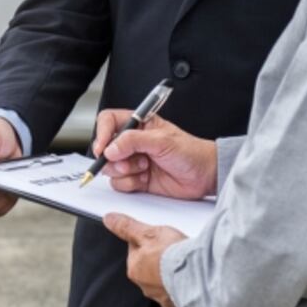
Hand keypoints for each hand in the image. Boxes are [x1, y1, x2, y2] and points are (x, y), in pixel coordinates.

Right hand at [92, 109, 217, 198]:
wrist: (205, 176)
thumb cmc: (191, 152)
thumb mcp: (162, 141)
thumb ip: (133, 141)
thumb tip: (111, 148)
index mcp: (138, 124)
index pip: (108, 122)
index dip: (102, 134)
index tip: (103, 149)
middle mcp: (132, 142)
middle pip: (105, 149)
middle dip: (115, 159)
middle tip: (132, 161)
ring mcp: (132, 161)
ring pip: (110, 168)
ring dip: (125, 172)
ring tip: (144, 168)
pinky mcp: (135, 178)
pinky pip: (119, 183)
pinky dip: (131, 184)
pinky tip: (146, 179)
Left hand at [103, 213, 185, 306]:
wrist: (199, 277)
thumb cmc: (173, 256)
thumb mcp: (148, 233)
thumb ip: (127, 227)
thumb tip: (109, 220)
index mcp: (134, 270)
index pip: (135, 250)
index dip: (147, 240)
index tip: (157, 237)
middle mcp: (145, 287)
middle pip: (149, 266)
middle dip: (159, 257)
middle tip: (172, 248)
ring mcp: (162, 297)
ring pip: (163, 279)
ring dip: (170, 272)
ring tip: (183, 261)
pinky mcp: (179, 304)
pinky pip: (178, 291)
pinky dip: (183, 284)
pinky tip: (191, 275)